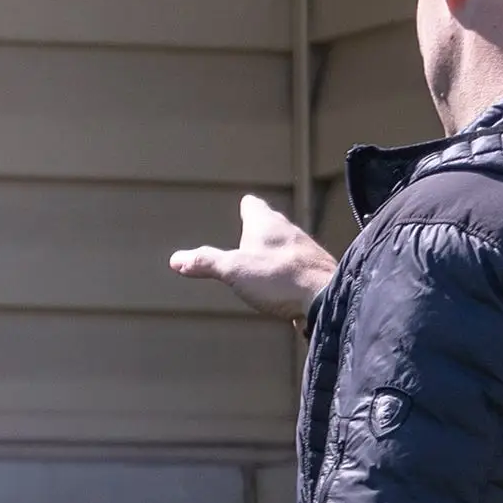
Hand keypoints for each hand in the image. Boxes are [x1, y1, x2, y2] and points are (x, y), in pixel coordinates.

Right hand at [169, 195, 338, 321]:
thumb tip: (176, 259)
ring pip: (287, 244)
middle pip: (272, 223)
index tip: (243, 205)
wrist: (326, 298)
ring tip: (265, 260)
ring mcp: (306, 251)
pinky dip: (289, 271)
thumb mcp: (234, 270)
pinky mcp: (317, 272)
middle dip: (261, 228)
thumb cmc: (280, 278)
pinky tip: (285, 285)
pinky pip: (299, 267)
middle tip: (250, 232)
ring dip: (276, 250)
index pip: (253, 205)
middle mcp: (289, 231)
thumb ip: (206, 263)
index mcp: (266, 223)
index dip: (246, 206)